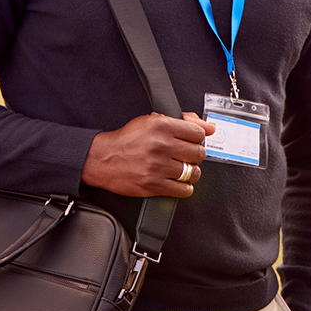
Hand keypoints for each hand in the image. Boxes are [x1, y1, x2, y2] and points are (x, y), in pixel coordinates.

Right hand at [81, 112, 214, 197]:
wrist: (102, 159)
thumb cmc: (127, 139)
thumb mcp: (153, 121)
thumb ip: (183, 121)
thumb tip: (209, 127)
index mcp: (162, 126)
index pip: (198, 133)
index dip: (198, 138)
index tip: (193, 142)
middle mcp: (161, 145)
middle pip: (198, 153)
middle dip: (196, 155)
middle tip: (188, 156)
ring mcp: (157, 166)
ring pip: (193, 172)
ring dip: (192, 172)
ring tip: (184, 169)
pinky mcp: (153, 184)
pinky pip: (183, 189)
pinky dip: (185, 187)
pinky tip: (179, 182)